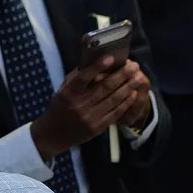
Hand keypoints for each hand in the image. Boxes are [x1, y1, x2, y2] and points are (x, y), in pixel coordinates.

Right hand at [31, 57, 148, 159]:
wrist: (54, 135)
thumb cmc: (58, 108)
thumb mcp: (62, 91)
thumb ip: (76, 79)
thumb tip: (94, 63)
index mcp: (67, 94)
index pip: (83, 78)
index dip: (97, 67)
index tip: (110, 57)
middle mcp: (79, 106)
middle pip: (104, 88)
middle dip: (121, 75)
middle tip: (134, 66)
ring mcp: (90, 118)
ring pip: (113, 100)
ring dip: (128, 87)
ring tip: (138, 78)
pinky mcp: (98, 127)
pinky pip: (115, 113)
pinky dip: (125, 103)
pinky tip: (133, 94)